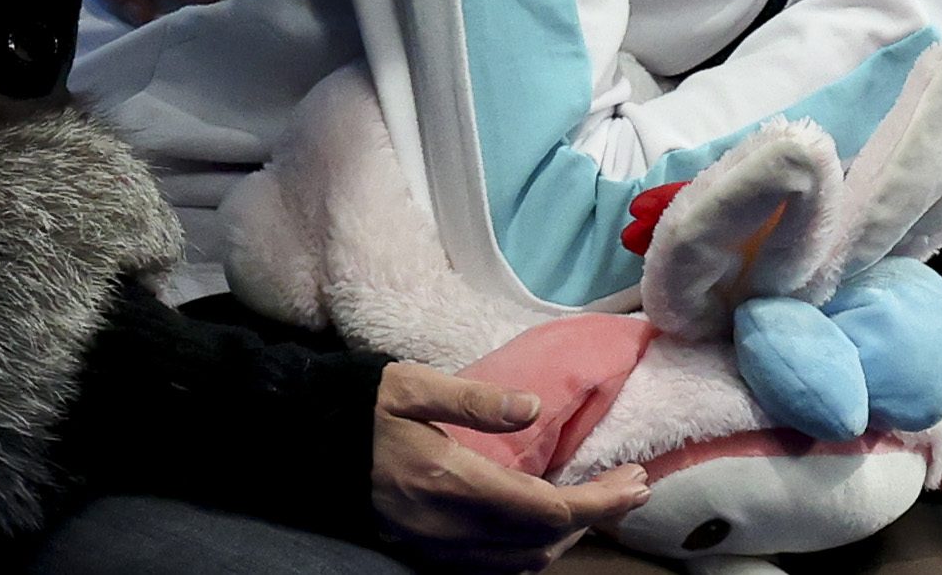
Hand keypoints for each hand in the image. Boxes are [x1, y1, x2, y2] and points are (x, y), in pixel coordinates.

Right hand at [373, 362, 649, 572]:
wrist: (307, 443)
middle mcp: (445, 526)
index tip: (635, 482)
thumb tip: (534, 409)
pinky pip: (492, 568)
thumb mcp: (414, 385)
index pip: (545, 509)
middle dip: (593, 518)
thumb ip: (474, 400)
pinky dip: (530, 551)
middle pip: (541, 543)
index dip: (598, 501)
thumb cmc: (364, 406)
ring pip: (519, 564)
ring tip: (597, 504)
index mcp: (449, 481)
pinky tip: (547, 525)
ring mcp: (433, 547)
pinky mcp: (424, 554)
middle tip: (629, 488)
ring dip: (565, 538)